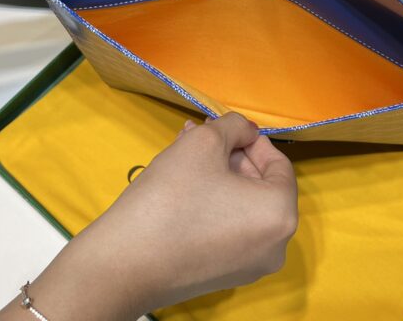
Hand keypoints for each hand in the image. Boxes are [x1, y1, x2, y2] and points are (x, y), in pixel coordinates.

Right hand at [0, 113, 297, 320]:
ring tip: (186, 148)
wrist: (123, 263)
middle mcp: (275, 246)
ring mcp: (249, 266)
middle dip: (232, 154)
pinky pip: (228, 226)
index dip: (253, 139)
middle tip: (203, 133)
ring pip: (241, 204)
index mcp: (280, 215)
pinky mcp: (222, 275)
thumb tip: (244, 130)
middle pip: (260, 185)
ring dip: (219, 172)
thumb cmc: (172, 196)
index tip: (227, 128)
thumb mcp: (204, 142)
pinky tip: (182, 178)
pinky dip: (213, 200)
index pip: (280, 164)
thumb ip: (234, 126)